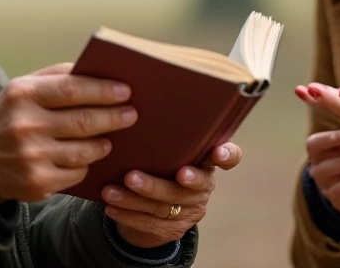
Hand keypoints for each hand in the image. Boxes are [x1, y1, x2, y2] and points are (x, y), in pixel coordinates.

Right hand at [0, 62, 136, 202]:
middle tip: (131, 114)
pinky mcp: (37, 183)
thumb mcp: (22, 89)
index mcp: (23, 95)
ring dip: (103, 144)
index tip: (125, 91)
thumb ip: (56, 77)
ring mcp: (32, 157)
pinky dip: (85, 166)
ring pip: (84, 151)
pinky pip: (76, 174)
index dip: (102, 90)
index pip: (72, 89)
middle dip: (114, 117)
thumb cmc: (8, 116)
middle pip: (83, 121)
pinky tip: (87, 158)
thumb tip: (97, 72)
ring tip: (110, 139)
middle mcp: (26, 126)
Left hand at [102, 142, 242, 248]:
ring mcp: (190, 210)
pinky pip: (149, 224)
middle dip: (156, 185)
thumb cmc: (162, 161)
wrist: (156, 204)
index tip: (217, 152)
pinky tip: (110, 206)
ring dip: (132, 200)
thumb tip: (131, 109)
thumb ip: (165, 136)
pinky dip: (127, 215)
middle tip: (132, 177)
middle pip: (185, 190)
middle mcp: (204, 187)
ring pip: (161, 208)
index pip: (229, 157)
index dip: (227, 155)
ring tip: (110, 191)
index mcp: (207, 162)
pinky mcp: (173, 229)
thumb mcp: (168, 148)